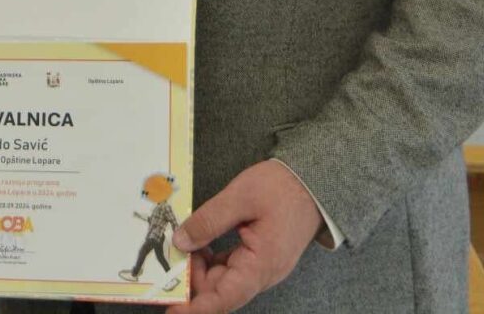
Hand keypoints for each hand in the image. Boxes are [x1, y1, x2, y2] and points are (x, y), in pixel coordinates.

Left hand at [167, 160, 322, 312]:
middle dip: (192, 278)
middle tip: (172, 255)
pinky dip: (212, 259)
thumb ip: (208, 221)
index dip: (196, 307)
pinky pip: (231, 267)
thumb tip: (181, 242)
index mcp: (261, 265)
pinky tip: (200, 242)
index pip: (224, 298)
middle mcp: (263, 273)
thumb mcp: (240, 198)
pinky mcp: (259, 258)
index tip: (173, 307)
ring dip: (201, 267)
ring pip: (224, 279)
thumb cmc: (282, 188)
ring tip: (184, 243)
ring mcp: (262, 267)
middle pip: (220, 289)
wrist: (311, 182)